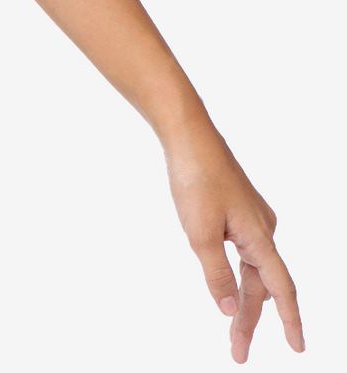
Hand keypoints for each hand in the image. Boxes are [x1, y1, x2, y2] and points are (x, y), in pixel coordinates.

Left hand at [165, 128, 303, 362]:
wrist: (186, 133)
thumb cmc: (194, 177)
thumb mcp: (199, 232)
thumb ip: (215, 274)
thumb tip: (231, 311)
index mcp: (259, 236)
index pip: (281, 289)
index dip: (291, 321)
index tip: (298, 349)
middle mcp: (262, 228)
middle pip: (261, 285)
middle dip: (251, 321)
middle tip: (238, 353)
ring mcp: (250, 217)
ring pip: (252, 269)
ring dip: (244, 299)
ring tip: (234, 331)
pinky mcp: (237, 208)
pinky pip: (244, 251)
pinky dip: (239, 274)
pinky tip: (233, 284)